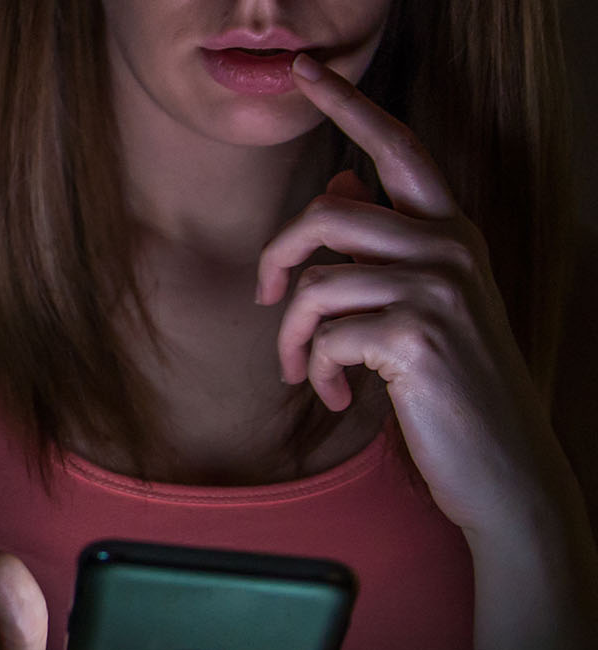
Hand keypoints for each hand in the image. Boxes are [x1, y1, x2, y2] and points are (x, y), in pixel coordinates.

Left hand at [253, 52, 576, 542]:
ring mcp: (438, 289)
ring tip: (304, 372)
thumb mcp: (417, 305)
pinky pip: (324, 336)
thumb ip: (382, 246)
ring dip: (290, 339)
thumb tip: (337, 181)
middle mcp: (451, 248)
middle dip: (276, 258)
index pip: (399, 148)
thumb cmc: (449, 388)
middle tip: (264, 302)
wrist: (499, 465)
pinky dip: (316, 373)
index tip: (306, 69)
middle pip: (327, 212)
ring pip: (314, 283)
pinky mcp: (417, 335)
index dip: (350, 103)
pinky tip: (337, 397)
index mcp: (451, 233)